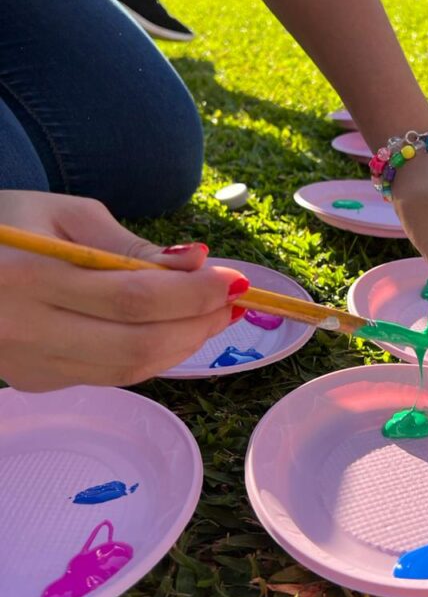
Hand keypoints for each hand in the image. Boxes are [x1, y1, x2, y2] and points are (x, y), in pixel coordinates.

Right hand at [0, 191, 247, 391]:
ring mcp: (30, 364)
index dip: (192, 293)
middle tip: (234, 302)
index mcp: (29, 276)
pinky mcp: (37, 382)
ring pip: (127, 369)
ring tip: (214, 317)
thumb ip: (131, 245)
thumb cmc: (8, 225)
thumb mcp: (65, 214)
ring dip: (183, 345)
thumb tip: (198, 262)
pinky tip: (175, 331)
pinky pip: (109, 375)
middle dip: (198, 324)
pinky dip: (153, 356)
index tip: (235, 280)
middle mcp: (27, 329)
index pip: (132, 297)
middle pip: (136, 342)